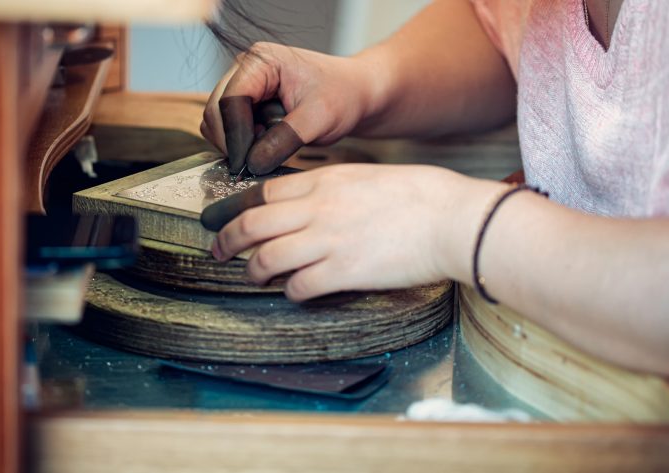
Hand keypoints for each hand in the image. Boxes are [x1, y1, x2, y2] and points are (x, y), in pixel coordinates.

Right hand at [200, 43, 385, 174]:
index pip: (231, 100)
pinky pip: (227, 129)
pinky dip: (240, 144)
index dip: (235, 135)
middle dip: (231, 141)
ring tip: (267, 149)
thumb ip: (285, 139)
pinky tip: (265, 147)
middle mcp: (245, 69)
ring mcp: (243, 86)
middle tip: (253, 163)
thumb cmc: (343, 95)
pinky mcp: (246, 104)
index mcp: (261, 61)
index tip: (245, 164)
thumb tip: (253, 162)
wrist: (355, 94)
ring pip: (217, 122)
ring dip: (235, 143)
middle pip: (216, 110)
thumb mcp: (319, 119)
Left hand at [209, 164, 504, 300]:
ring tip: (253, 276)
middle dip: (227, 240)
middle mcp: (318, 208)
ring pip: (267, 258)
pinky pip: (299, 286)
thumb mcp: (368, 177)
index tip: (224, 219)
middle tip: (217, 252)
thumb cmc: (421, 196)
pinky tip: (296, 292)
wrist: (451, 219)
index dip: (236, 208)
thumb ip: (335, 189)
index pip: (263, 193)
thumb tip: (314, 204)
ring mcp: (328, 241)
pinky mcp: (344, 272)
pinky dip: (291, 292)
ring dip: (254, 270)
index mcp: (324, 181)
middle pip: (252, 223)